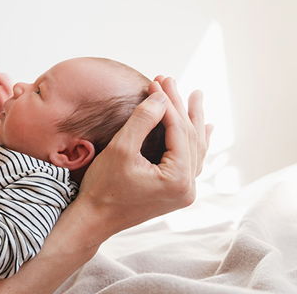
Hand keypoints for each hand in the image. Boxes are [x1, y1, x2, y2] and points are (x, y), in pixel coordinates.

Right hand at [76, 77, 211, 235]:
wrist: (93, 219)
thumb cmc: (103, 187)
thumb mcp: (121, 149)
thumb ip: (142, 121)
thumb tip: (161, 97)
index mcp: (179, 179)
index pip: (178, 131)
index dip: (168, 103)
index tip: (156, 82)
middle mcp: (188, 188)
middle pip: (189, 138)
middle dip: (179, 106)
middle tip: (168, 79)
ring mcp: (184, 192)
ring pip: (195, 148)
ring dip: (192, 120)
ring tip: (195, 96)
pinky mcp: (175, 193)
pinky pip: (192, 162)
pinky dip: (195, 142)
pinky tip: (205, 129)